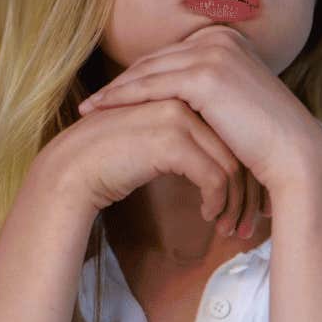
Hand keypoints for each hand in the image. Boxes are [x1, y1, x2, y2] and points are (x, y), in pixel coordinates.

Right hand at [41, 94, 259, 235]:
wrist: (71, 170)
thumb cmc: (112, 162)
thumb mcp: (157, 143)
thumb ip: (189, 141)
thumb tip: (229, 166)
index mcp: (183, 93)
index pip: (231, 132)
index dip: (246, 171)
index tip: (251, 203)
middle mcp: (184, 99)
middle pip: (237, 148)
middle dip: (248, 191)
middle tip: (250, 222)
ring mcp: (178, 116)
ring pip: (231, 165)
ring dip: (234, 204)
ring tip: (230, 228)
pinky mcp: (171, 141)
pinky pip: (214, 177)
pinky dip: (217, 202)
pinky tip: (209, 217)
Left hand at [76, 24, 321, 195]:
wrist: (293, 154)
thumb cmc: (265, 140)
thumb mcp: (233, 104)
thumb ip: (208, 92)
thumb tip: (175, 101)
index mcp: (227, 39)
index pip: (170, 57)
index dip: (138, 77)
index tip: (111, 95)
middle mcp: (219, 37)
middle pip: (155, 60)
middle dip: (120, 81)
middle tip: (91, 101)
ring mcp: (212, 52)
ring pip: (147, 71)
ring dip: (114, 90)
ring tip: (89, 108)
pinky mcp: (204, 74)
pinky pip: (150, 86)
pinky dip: (122, 98)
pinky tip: (101, 111)